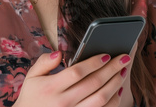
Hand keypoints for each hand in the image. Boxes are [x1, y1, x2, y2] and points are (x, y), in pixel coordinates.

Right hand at [14, 50, 132, 106]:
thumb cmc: (32, 97)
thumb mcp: (31, 77)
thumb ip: (44, 62)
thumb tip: (59, 54)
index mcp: (51, 87)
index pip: (77, 72)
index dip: (93, 63)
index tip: (106, 54)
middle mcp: (63, 102)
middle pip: (93, 84)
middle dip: (111, 69)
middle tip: (124, 58)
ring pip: (100, 100)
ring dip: (115, 85)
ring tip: (122, 72)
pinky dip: (112, 103)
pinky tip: (117, 92)